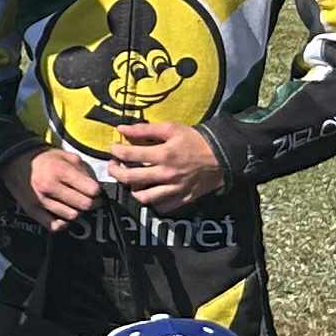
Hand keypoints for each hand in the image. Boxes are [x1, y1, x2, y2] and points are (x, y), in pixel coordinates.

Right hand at [12, 147, 104, 225]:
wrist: (16, 161)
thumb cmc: (43, 159)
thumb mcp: (67, 156)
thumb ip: (84, 170)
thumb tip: (96, 188)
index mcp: (60, 170)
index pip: (92, 190)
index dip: (97, 191)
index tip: (95, 191)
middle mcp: (50, 186)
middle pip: (85, 205)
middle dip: (91, 203)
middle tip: (88, 199)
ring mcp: (41, 200)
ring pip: (73, 216)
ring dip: (77, 211)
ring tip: (73, 204)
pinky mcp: (32, 210)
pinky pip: (55, 226)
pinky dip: (62, 223)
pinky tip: (63, 214)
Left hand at [109, 120, 231, 210]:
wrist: (221, 156)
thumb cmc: (194, 140)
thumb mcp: (171, 128)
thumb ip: (145, 129)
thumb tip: (121, 128)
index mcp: (163, 154)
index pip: (130, 155)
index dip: (116, 151)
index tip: (113, 149)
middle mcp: (166, 174)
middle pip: (131, 178)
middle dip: (115, 172)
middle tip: (113, 166)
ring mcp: (174, 189)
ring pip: (144, 197)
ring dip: (132, 190)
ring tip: (130, 181)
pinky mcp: (182, 199)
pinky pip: (161, 207)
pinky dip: (152, 201)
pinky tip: (149, 192)